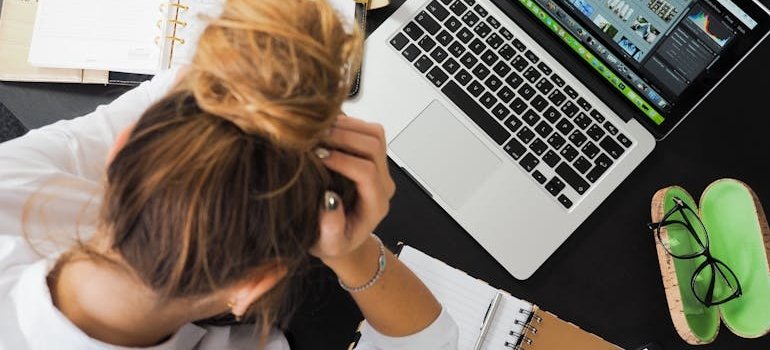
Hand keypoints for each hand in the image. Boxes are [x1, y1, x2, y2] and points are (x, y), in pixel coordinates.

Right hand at [309, 115, 394, 266]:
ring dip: (347, 126)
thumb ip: (331, 229)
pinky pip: (367, 130)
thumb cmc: (333, 242)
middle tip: (314, 137)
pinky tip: (324, 129)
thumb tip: (329, 200)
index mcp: (376, 204)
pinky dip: (347, 123)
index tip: (317, 156)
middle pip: (374, 147)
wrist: (342, 237)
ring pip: (374, 133)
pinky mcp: (372, 156)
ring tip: (318, 130)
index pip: (367, 173)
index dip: (343, 161)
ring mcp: (380, 167)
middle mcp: (383, 183)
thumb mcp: (328, 244)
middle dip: (344, 137)